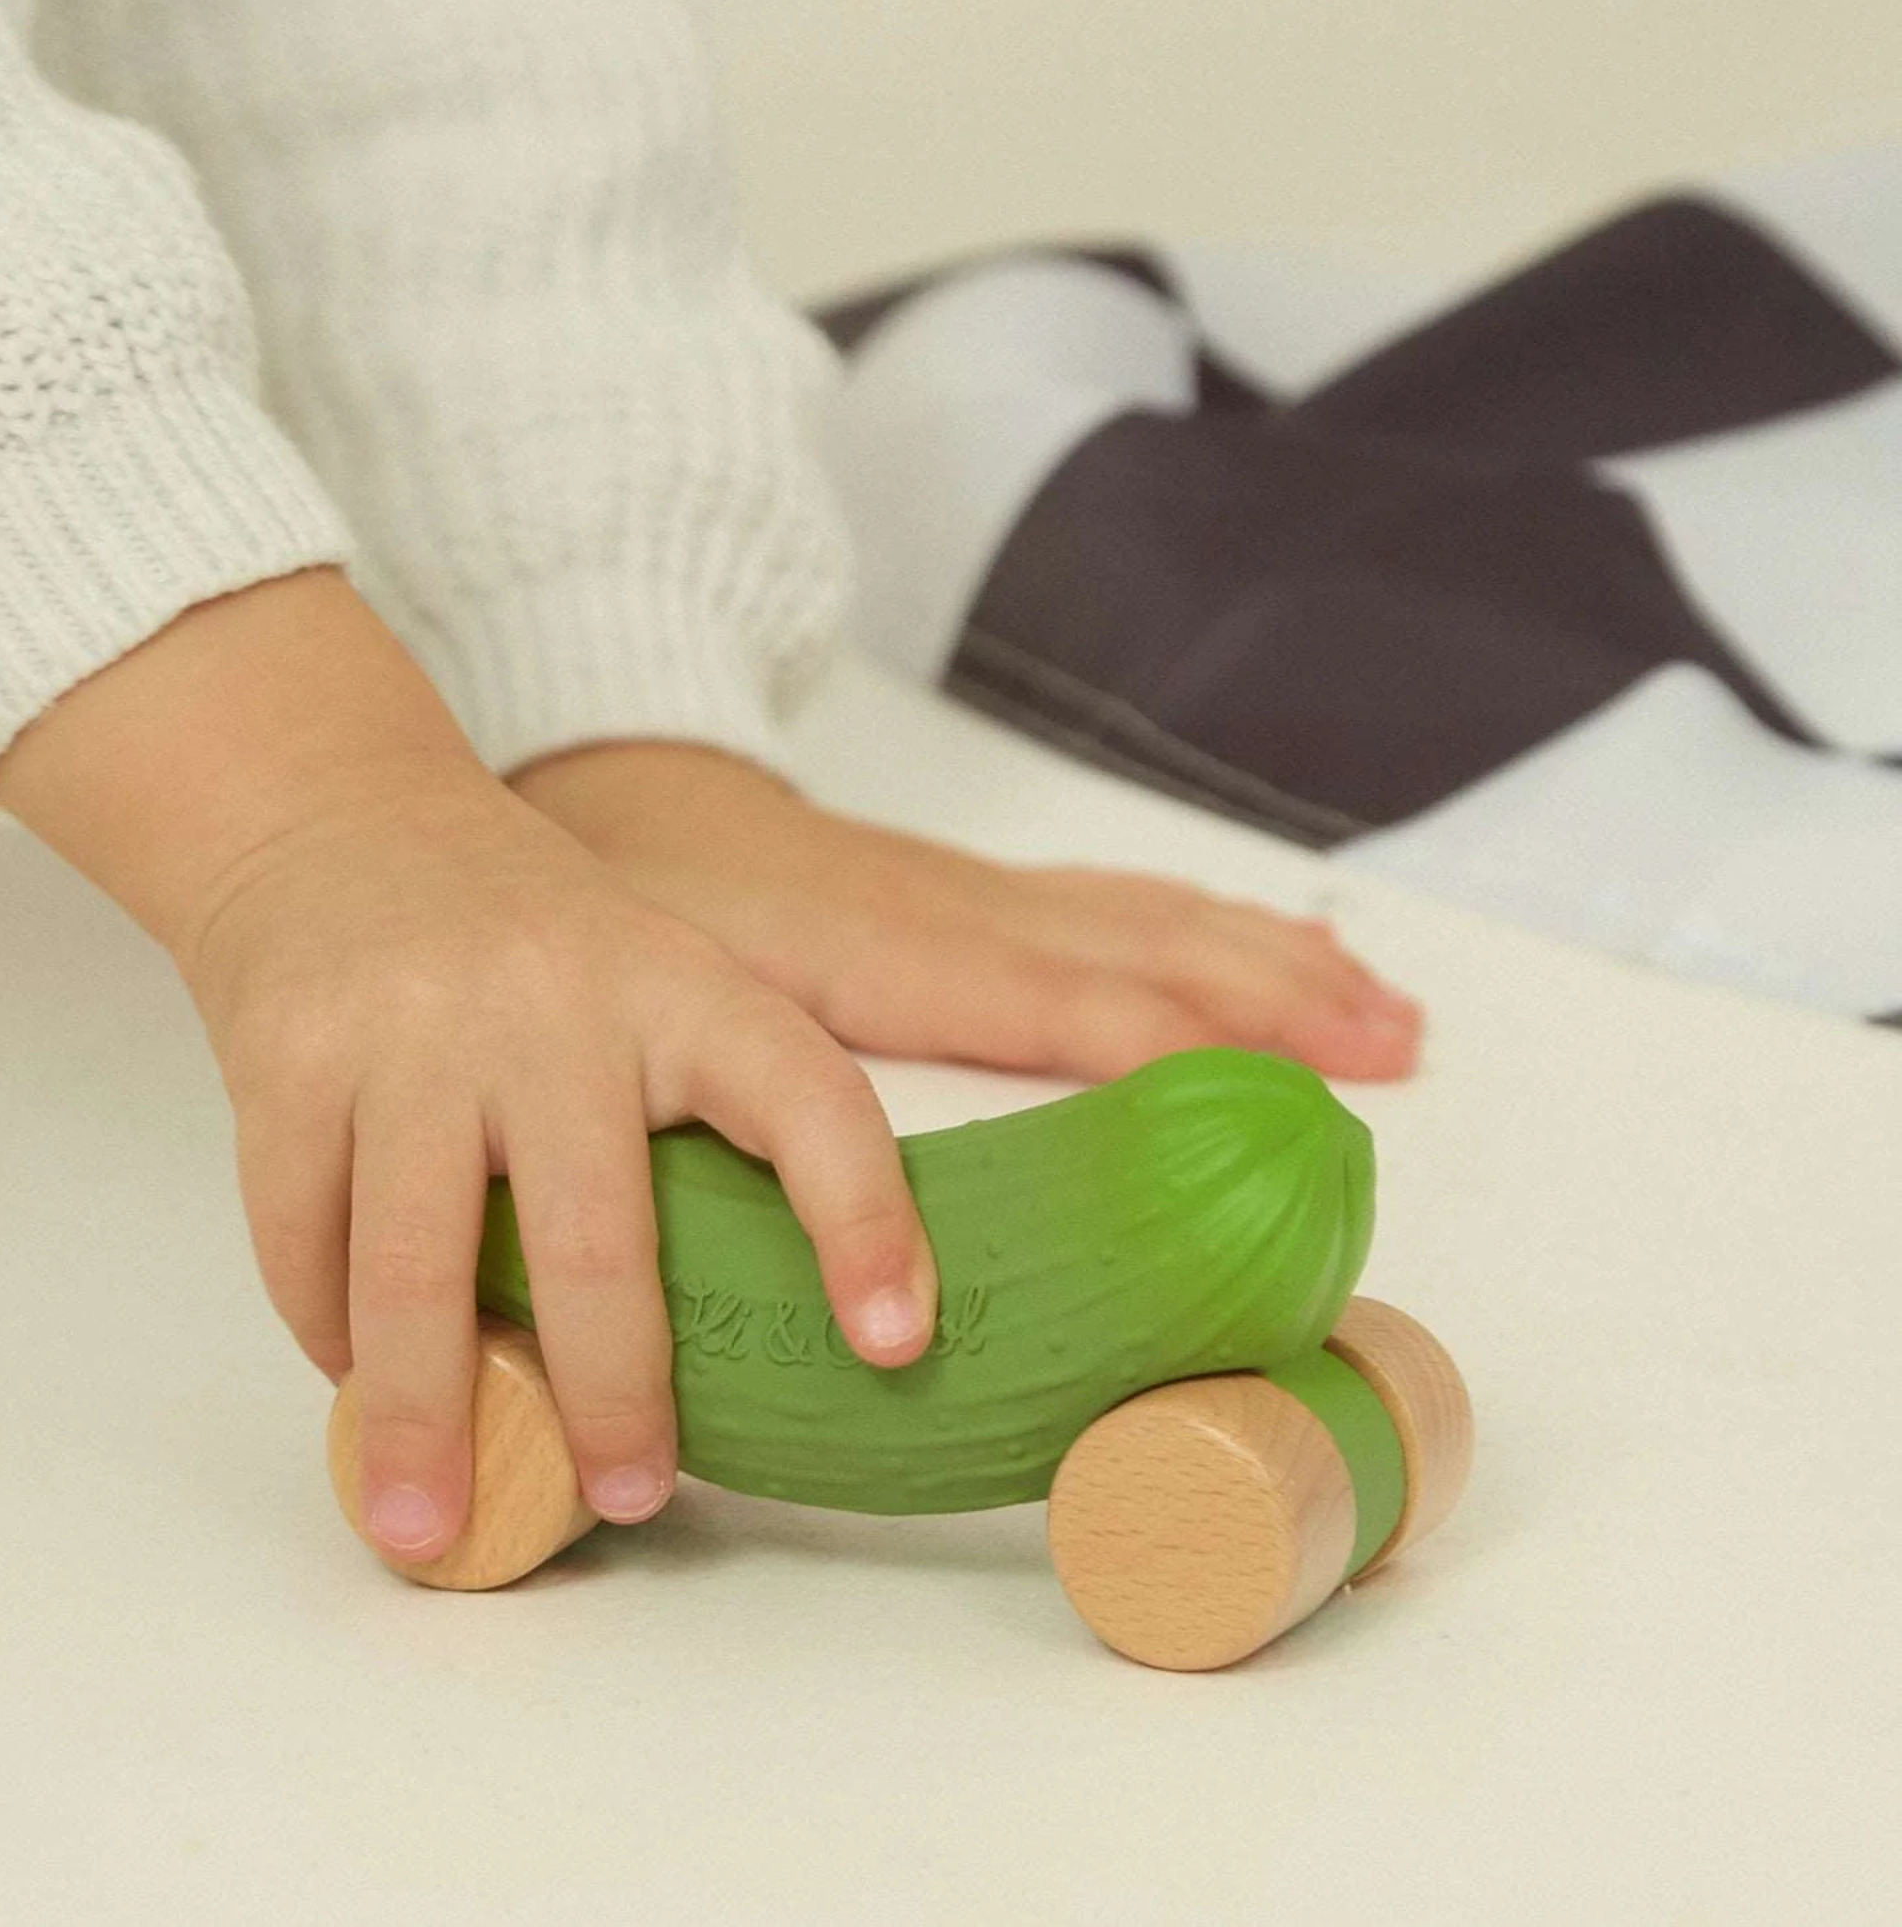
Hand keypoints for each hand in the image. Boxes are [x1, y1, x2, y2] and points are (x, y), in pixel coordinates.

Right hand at [0, 571, 937, 1568]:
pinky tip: (357, 1382)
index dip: (865, 1222)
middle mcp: (555, 1001)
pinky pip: (305, 1236)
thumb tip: (755, 1348)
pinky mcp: (288, 1057)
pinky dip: (330, 1334)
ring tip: (430, 1524)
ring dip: (426, 1414)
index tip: (892, 1343)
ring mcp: (412, 1030)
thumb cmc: (532, 944)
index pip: (809, 1101)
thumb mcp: (652, 983)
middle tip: (635, 1497)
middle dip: (617, 1391)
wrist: (339, 818)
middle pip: (595, 1234)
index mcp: (684, 986)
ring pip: (416, 1264)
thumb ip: (701, 1121)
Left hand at [512, 743, 1422, 1083]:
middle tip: (1397, 1054)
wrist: (635, 786)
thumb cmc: (650, 906)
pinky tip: (1256, 942)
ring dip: (1273, 965)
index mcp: (903, 958)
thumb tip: (830, 1245)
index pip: (1072, 1010)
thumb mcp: (682, 1014)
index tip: (1282, 1108)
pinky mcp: (978, 889)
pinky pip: (1118, 902)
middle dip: (1280, 1008)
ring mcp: (982, 894)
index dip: (1180, 1058)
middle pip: (1153, 959)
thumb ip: (753, 1118)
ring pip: (1157, 923)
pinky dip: (1207, 924)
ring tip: (1381, 1008)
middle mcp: (968, 917)